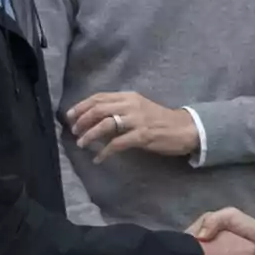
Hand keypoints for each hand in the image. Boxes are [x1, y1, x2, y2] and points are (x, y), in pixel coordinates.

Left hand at [66, 92, 199, 162]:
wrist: (184, 128)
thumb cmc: (160, 120)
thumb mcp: (138, 108)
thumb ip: (119, 110)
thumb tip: (94, 119)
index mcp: (129, 96)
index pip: (99, 97)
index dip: (81, 106)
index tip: (69, 116)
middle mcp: (131, 105)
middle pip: (99, 109)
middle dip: (82, 120)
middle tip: (74, 132)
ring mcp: (137, 120)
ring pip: (106, 124)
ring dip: (90, 135)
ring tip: (81, 144)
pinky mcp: (143, 135)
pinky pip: (118, 143)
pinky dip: (105, 152)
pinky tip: (99, 158)